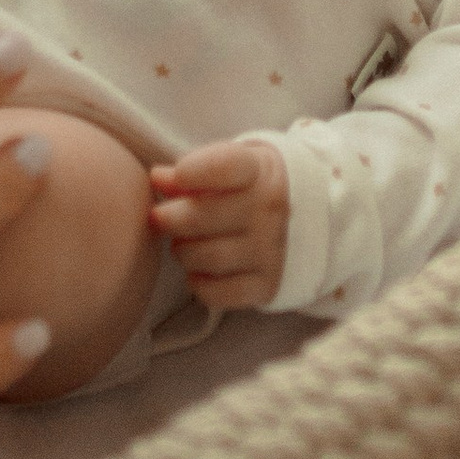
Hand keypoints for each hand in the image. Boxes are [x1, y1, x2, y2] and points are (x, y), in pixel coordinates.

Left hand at [149, 135, 289, 307]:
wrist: (301, 218)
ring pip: (204, 257)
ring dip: (183, 252)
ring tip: (184, 244)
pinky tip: (199, 270)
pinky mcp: (266, 284)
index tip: (173, 177)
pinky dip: (198, 283)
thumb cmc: (246, 187)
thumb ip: (190, 169)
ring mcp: (271, 249)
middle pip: (199, 218)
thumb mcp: (226, 165)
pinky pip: (216, 293)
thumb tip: (158, 179)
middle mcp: (270, 209)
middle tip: (163, 218)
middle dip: (170, 219)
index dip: (190, 172)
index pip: (223, 166)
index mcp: (258, 170)